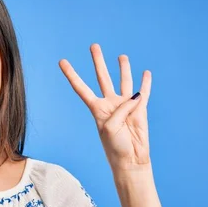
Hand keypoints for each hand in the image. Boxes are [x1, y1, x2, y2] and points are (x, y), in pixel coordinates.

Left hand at [59, 44, 151, 171]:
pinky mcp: (140, 109)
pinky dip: (145, 83)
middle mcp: (109, 104)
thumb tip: (135, 97)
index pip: (81, 87)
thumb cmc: (115, 147)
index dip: (71, 74)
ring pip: (123, 81)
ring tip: (121, 56)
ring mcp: (125, 105)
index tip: (62, 61)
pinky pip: (143, 92)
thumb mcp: (110, 127)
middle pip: (102, 77)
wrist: (130, 160)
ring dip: (123, 68)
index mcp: (96, 109)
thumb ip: (120, 109)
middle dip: (98, 61)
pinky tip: (145, 73)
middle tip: (94, 46)